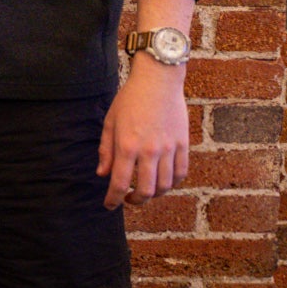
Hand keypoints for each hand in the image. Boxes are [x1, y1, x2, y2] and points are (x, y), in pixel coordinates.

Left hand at [96, 57, 189, 209]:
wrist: (158, 81)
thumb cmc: (129, 100)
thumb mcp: (110, 122)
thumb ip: (106, 150)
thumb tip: (103, 175)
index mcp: (127, 145)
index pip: (120, 183)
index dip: (113, 199)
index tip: (109, 205)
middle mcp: (150, 151)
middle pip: (146, 190)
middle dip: (135, 201)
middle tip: (128, 199)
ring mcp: (169, 149)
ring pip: (165, 185)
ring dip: (154, 195)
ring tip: (145, 191)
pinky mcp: (183, 144)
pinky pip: (181, 173)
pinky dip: (173, 183)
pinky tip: (163, 181)